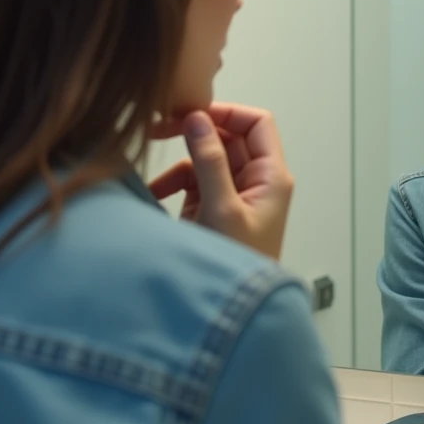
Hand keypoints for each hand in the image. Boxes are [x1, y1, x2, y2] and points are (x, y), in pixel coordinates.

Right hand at [149, 103, 293, 260]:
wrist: (230, 310)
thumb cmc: (238, 265)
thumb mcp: (221, 209)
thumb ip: (209, 162)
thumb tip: (197, 119)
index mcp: (271, 177)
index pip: (256, 124)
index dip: (226, 113)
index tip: (192, 113)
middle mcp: (256, 182)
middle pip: (228, 137)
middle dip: (195, 131)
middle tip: (160, 127)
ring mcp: (233, 194)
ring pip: (207, 158)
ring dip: (180, 161)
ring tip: (152, 159)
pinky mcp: (213, 208)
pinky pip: (193, 182)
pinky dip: (172, 184)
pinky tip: (154, 193)